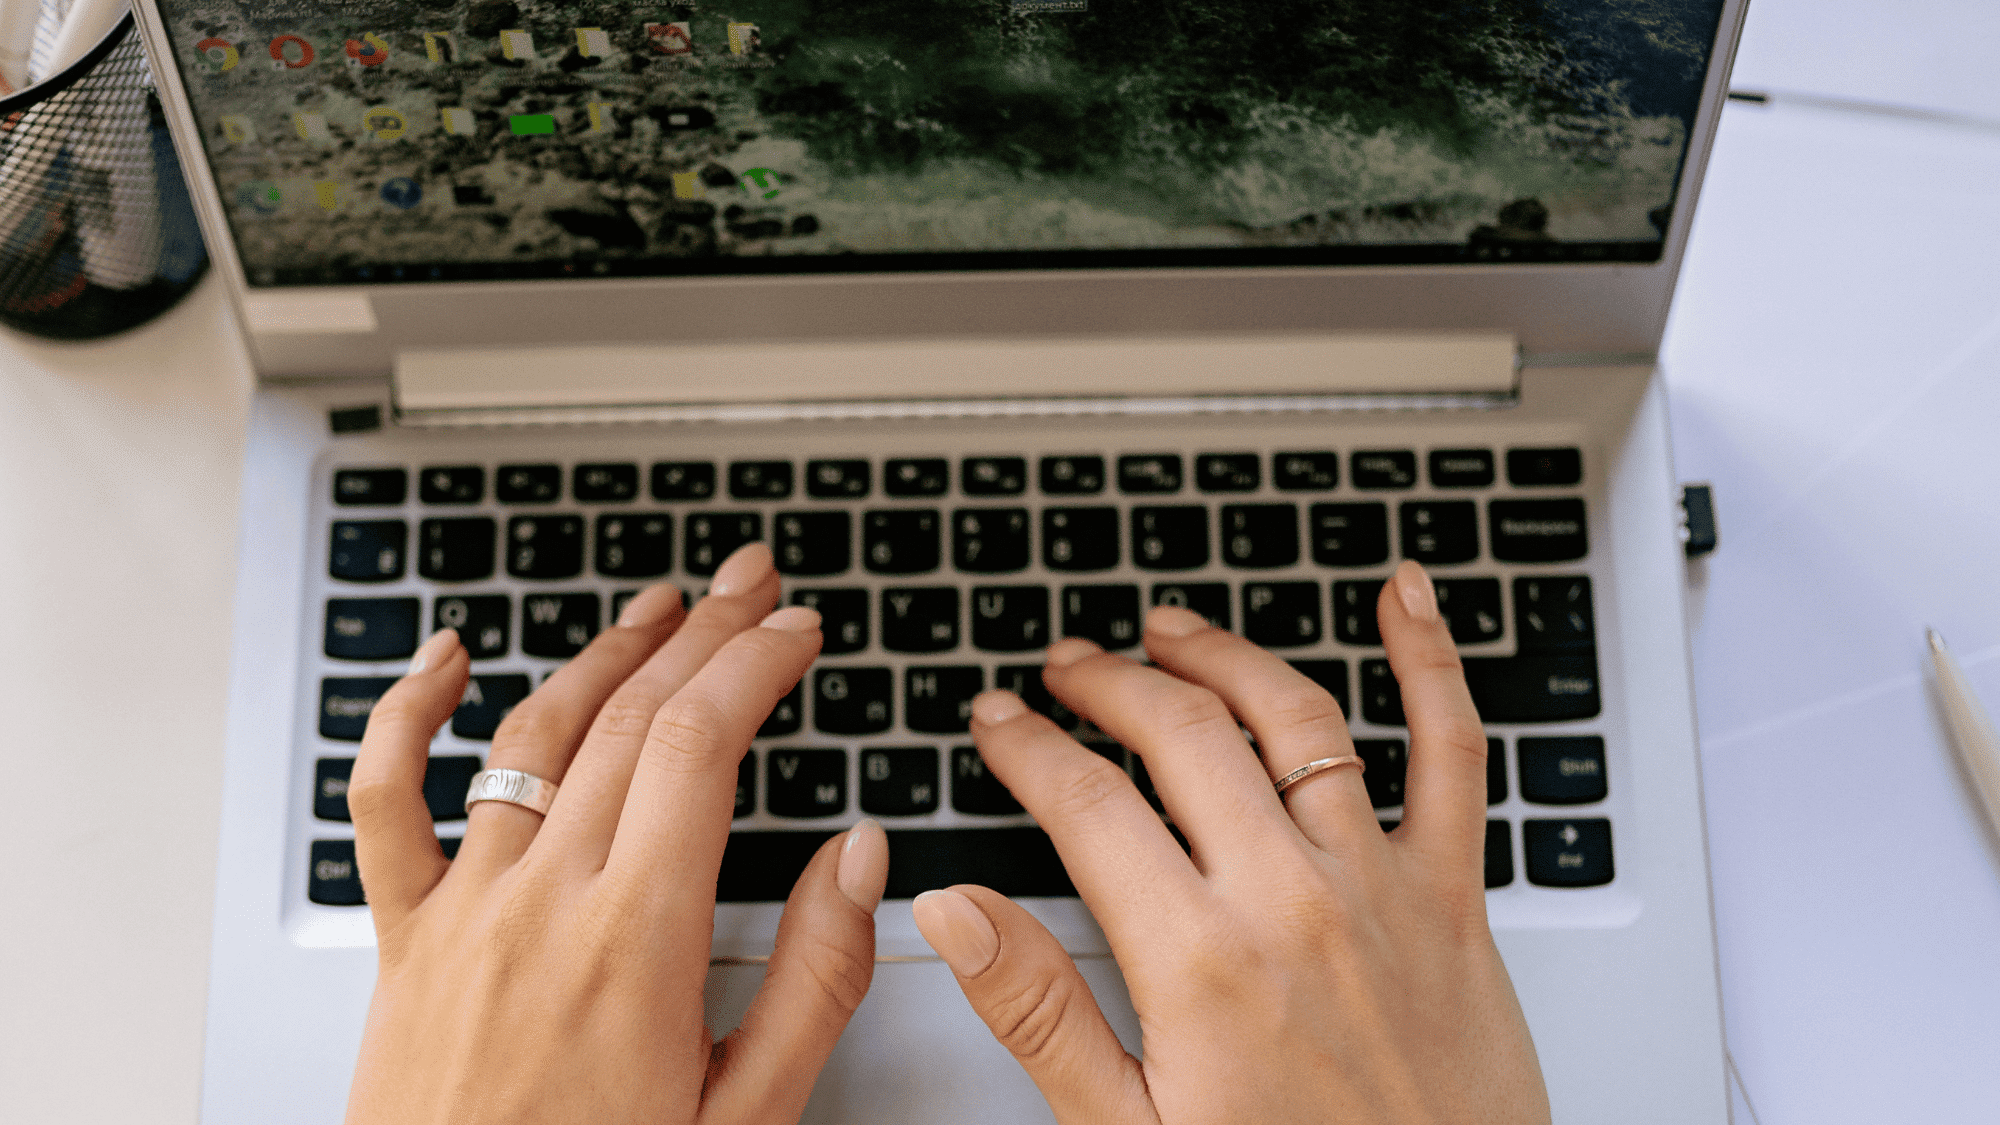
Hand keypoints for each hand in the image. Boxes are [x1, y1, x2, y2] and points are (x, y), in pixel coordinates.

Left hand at [342, 544, 888, 1124]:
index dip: (755, 663)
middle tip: (750, 583)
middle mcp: (542, 904)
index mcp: (636, 940)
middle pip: (628, 717)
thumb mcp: (748, 1113)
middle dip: (703, 632)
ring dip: (602, 653)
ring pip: (531, 736)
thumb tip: (858, 856)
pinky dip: (406, 716)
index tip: (796, 629)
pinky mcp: (404, 939)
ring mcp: (463, 911)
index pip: (700, 744)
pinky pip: (385, 803)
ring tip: (657, 605)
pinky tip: (446, 660)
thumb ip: (815, 978)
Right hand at [911, 560, 1549, 1123]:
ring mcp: (1378, 885)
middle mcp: (1291, 900)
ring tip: (1168, 632)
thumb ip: (1036, 1010)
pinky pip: (1453, 751)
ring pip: (1293, 716)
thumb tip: (951, 912)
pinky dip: (1431, 662)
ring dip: (1220, 654)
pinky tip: (1404, 596)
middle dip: (1104, 682)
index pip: (1086, 804)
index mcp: (1199, 960)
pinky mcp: (1451, 894)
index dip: (1027, 746)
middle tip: (1063, 666)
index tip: (998, 721)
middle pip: (1180, 734)